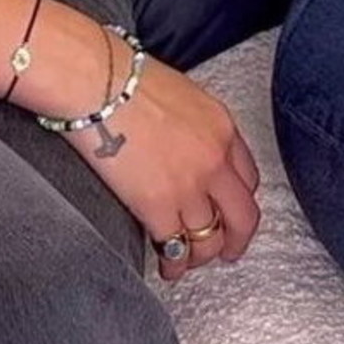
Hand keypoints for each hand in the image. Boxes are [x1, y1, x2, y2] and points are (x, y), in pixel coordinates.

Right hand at [69, 49, 260, 281]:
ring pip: (209, 239)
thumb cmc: (121, 77)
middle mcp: (213, 160)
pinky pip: (175, 248)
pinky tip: (165, 267)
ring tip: (186, 262)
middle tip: (227, 251)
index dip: (239, 200)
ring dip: (199, 255)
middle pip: (242, 216)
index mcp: (220, 127)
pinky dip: (173, 264)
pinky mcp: (158, 206)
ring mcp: (188, 186)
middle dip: (236, 239)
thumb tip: (178, 145)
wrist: (95, 81)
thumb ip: (190, 125)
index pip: (248, 176)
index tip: (229, 210)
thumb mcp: (176, 93)